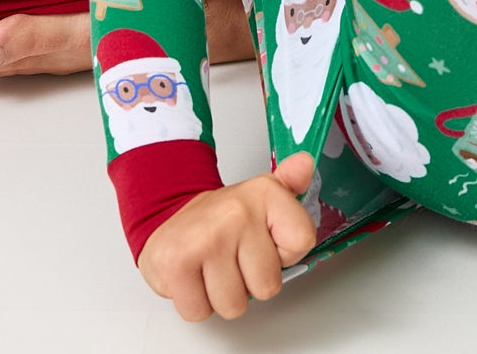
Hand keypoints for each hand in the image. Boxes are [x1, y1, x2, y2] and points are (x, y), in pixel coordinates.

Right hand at [137, 153, 316, 320]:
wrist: (171, 216)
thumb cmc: (223, 217)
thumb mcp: (263, 195)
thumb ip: (291, 183)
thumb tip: (305, 163)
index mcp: (265, 193)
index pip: (302, 241)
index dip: (284, 254)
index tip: (268, 242)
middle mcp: (238, 212)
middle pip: (267, 286)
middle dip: (250, 282)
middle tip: (235, 258)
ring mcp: (208, 238)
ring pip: (234, 306)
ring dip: (222, 296)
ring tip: (213, 268)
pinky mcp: (178, 264)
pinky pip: (201, 311)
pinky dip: (196, 303)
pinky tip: (194, 277)